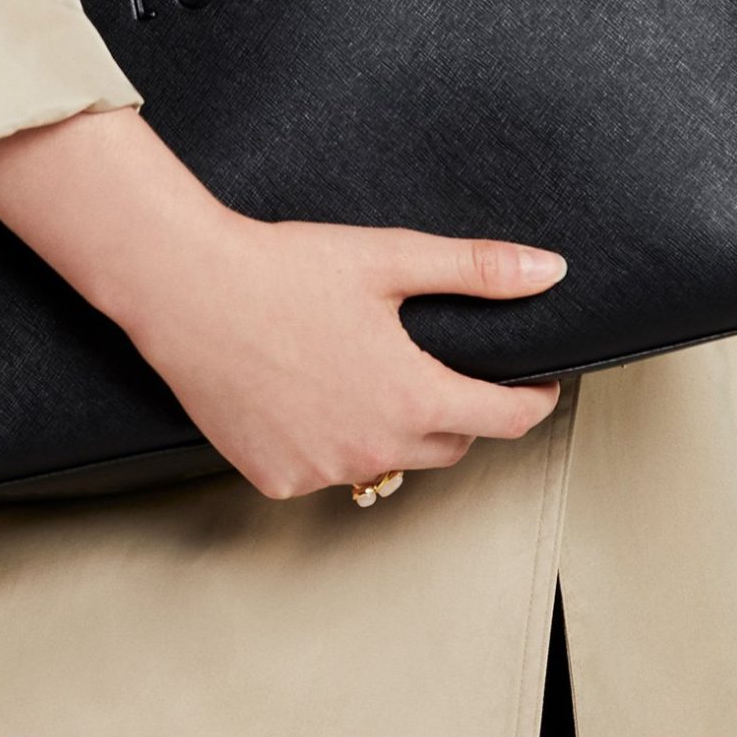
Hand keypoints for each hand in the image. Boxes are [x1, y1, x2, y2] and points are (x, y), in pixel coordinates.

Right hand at [117, 212, 568, 500]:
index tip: (539, 385)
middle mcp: (374, 448)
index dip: (533, 400)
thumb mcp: (389, 258)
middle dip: (460, 412)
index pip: (507, 420)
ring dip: (393, 432)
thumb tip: (549, 271)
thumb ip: (476, 269)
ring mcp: (322, 471)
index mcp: (413, 396)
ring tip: (367, 377)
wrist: (187, 291)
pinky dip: (332, 444)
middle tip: (441, 367)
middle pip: (450, 445)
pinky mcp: (276, 479)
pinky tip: (311, 398)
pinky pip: (326, 471)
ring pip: (386, 462)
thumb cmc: (284, 269)